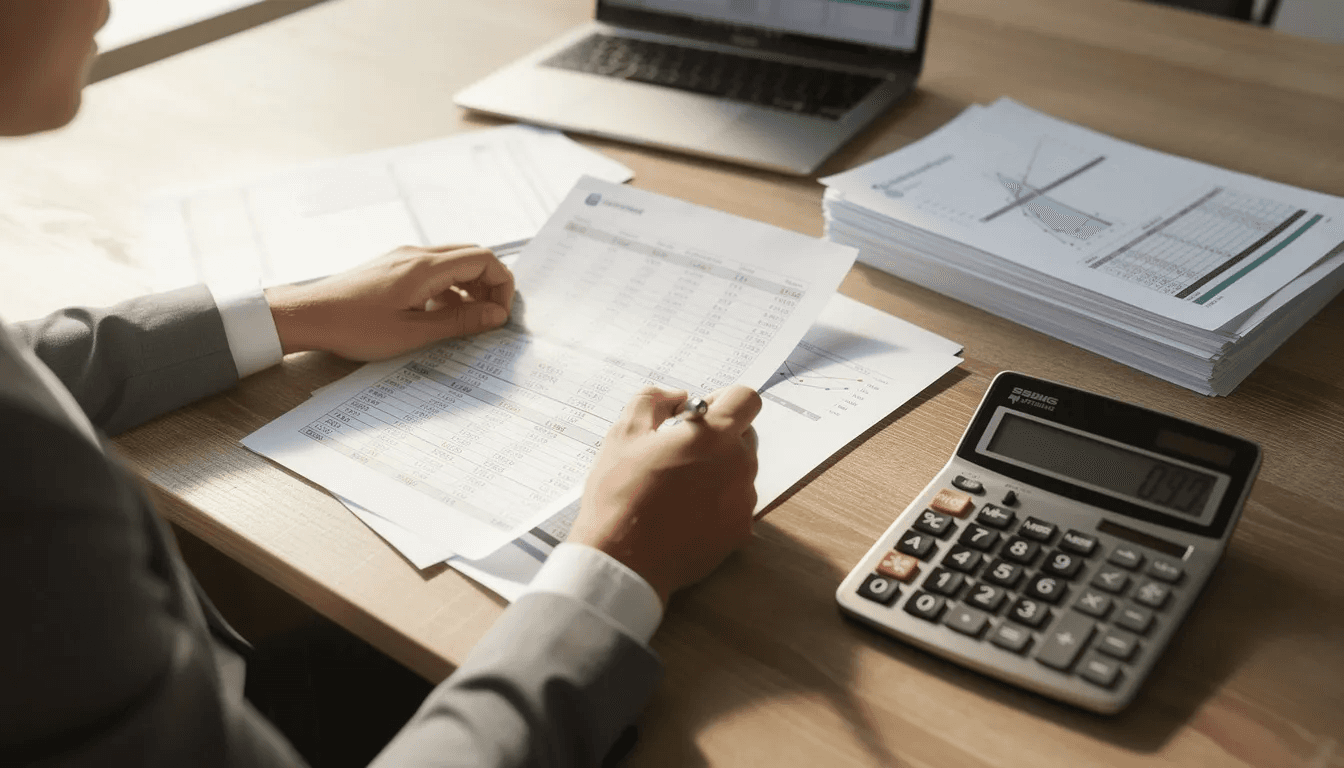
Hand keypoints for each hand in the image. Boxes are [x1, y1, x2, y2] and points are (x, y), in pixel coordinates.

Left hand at [264, 245, 513, 360]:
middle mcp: (416, 254)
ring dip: (469, 287)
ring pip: (453, 262)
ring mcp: (403, 258)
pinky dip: (447, 288)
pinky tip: (437, 315)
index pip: (484, 259)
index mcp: (425, 267)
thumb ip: (459, 322)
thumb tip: (497, 315)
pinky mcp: (392, 267)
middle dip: (489, 284)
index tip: (499, 314)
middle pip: (472, 256)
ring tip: (465, 320)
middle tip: (489, 316)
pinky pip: (433, 270)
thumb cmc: (354, 327)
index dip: (502, 284)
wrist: (308, 315)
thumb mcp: (413, 333)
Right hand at [569, 385, 761, 604]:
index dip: (723, 400)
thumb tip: (677, 396)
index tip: (699, 413)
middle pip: (745, 435)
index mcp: (715, 436)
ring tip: (676, 487)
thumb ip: (653, 400)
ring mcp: (743, 502)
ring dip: (717, 470)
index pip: (746, 399)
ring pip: (740, 471)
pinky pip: (735, 504)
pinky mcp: (739, 532)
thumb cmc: (621, 495)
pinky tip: (683, 512)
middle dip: (718, 435)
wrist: (623, 561)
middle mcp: (740, 466)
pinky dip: (716, 502)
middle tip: (680, 450)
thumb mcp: (624, 433)